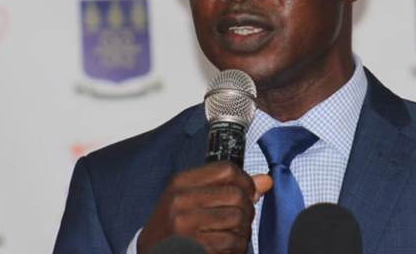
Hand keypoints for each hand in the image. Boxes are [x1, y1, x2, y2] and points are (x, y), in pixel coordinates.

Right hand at [137, 162, 272, 253]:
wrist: (149, 252)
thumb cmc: (174, 225)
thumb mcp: (193, 199)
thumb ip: (229, 187)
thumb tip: (266, 181)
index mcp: (181, 182)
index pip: (227, 169)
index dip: (246, 181)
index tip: (250, 192)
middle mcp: (180, 201)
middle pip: (236, 195)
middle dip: (248, 209)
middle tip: (243, 218)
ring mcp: (184, 226)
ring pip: (238, 220)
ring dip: (244, 231)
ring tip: (235, 234)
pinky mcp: (193, 248)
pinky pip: (232, 243)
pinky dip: (238, 248)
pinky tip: (228, 248)